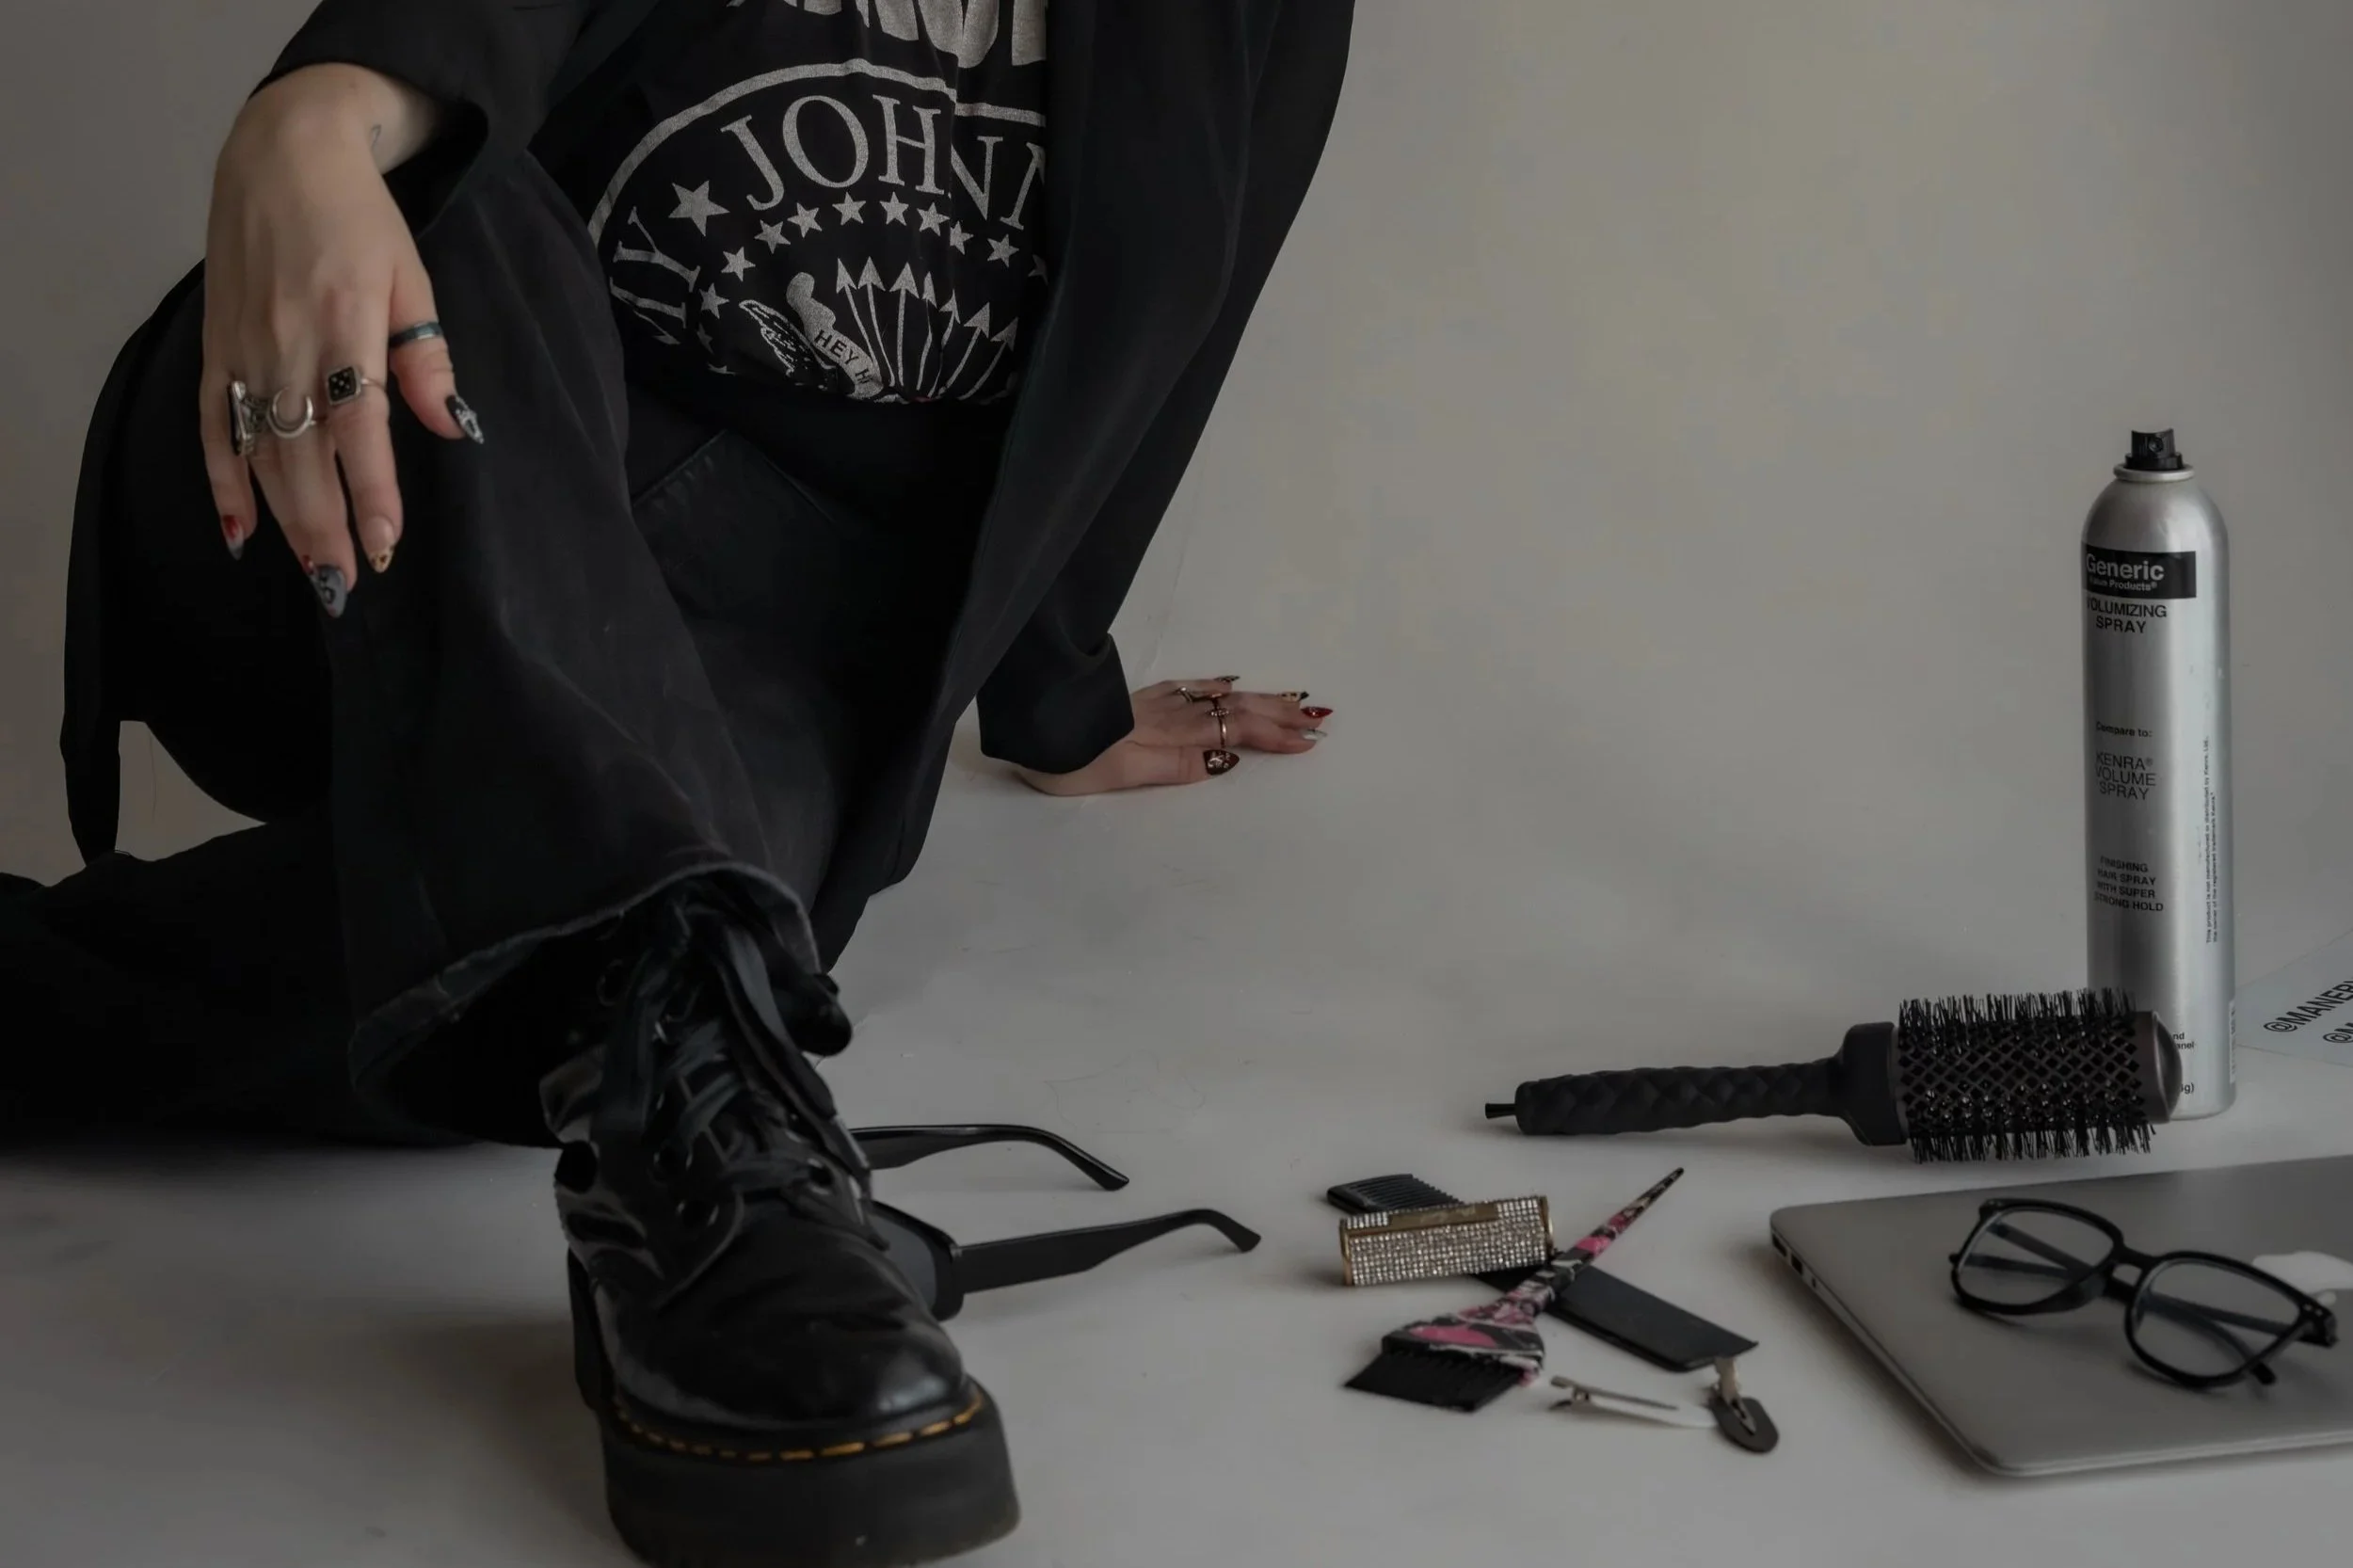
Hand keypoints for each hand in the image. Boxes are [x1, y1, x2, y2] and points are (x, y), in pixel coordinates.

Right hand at [200, 64, 467, 613]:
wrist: (282, 151)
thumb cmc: (361, 217)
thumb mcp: (414, 276)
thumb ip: (429, 357)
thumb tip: (456, 427)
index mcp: (345, 323)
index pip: (359, 427)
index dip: (372, 491)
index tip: (388, 543)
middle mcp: (287, 343)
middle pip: (303, 455)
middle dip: (327, 527)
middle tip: (350, 585)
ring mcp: (243, 349)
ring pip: (260, 452)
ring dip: (286, 519)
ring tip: (318, 573)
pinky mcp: (215, 347)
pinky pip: (211, 425)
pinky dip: (221, 480)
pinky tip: (239, 530)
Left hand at [1013, 679, 1333, 795]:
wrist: (1031, 726)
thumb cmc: (1070, 761)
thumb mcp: (1123, 773)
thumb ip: (1175, 765)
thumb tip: (1227, 759)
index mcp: (1170, 735)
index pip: (1234, 732)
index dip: (1274, 736)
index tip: (1309, 741)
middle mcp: (1169, 714)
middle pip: (1234, 710)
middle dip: (1280, 714)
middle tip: (1319, 717)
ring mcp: (1154, 703)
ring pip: (1217, 697)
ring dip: (1258, 699)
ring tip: (1291, 699)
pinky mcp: (1137, 699)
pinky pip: (1189, 686)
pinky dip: (1217, 686)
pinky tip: (1226, 684)